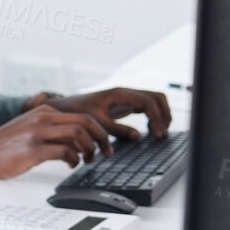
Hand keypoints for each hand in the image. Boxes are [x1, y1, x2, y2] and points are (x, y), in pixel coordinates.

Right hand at [0, 104, 115, 178]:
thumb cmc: (4, 146)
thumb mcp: (30, 128)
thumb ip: (52, 130)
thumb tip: (78, 142)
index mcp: (44, 112)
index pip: (82, 115)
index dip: (99, 130)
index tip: (104, 144)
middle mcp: (42, 119)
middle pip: (85, 122)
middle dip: (101, 139)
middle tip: (104, 153)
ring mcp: (37, 133)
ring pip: (78, 135)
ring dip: (89, 150)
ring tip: (87, 160)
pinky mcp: (32, 150)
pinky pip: (64, 152)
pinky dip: (74, 160)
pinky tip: (71, 165)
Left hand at [44, 88, 171, 140]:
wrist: (64, 108)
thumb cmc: (76, 113)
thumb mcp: (96, 123)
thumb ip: (117, 130)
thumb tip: (138, 136)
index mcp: (120, 94)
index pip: (148, 102)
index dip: (157, 118)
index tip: (158, 135)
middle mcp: (126, 93)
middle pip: (157, 98)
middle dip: (165, 115)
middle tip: (163, 134)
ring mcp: (127, 97)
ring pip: (154, 101)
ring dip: (161, 115)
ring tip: (159, 133)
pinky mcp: (126, 104)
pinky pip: (147, 107)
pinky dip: (153, 117)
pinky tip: (150, 130)